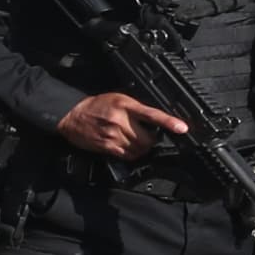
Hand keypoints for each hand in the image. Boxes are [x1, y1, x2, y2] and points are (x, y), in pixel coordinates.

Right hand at [57, 90, 184, 162]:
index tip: (182, 128)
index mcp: (125, 106)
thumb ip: (137, 109)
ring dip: (142, 148)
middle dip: (152, 140)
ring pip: (139, 149)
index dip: (168, 122)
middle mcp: (120, 121)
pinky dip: (132, 154)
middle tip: (148, 135)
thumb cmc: (96, 105)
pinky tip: (127, 146)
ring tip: (135, 140)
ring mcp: (113, 135)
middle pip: (148, 139)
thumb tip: (155, 121)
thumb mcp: (119, 99)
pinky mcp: (106, 146)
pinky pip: (127, 155)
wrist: (72, 115)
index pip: (152, 115)